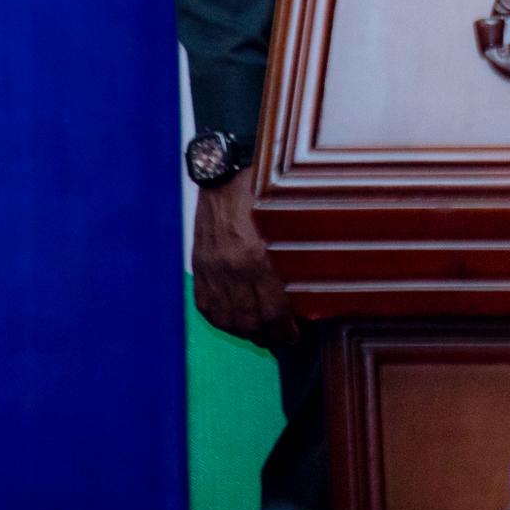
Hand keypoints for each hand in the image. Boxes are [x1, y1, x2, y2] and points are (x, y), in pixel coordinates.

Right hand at [191, 171, 294, 341]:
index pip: (272, 311)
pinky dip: (219, 319)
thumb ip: (297, 252)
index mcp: (257, 257)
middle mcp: (231, 268)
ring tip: (259, 334)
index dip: (285, 330)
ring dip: (243, 332)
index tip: (295, 335)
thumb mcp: (287, 218)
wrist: (223, 170)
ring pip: (225, 318)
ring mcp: (211, 268)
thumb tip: (311, 281)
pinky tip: (233, 320)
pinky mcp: (198, 265)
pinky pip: (205, 305)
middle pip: (248, 321)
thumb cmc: (262, 189)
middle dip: (267, 336)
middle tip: (280, 339)